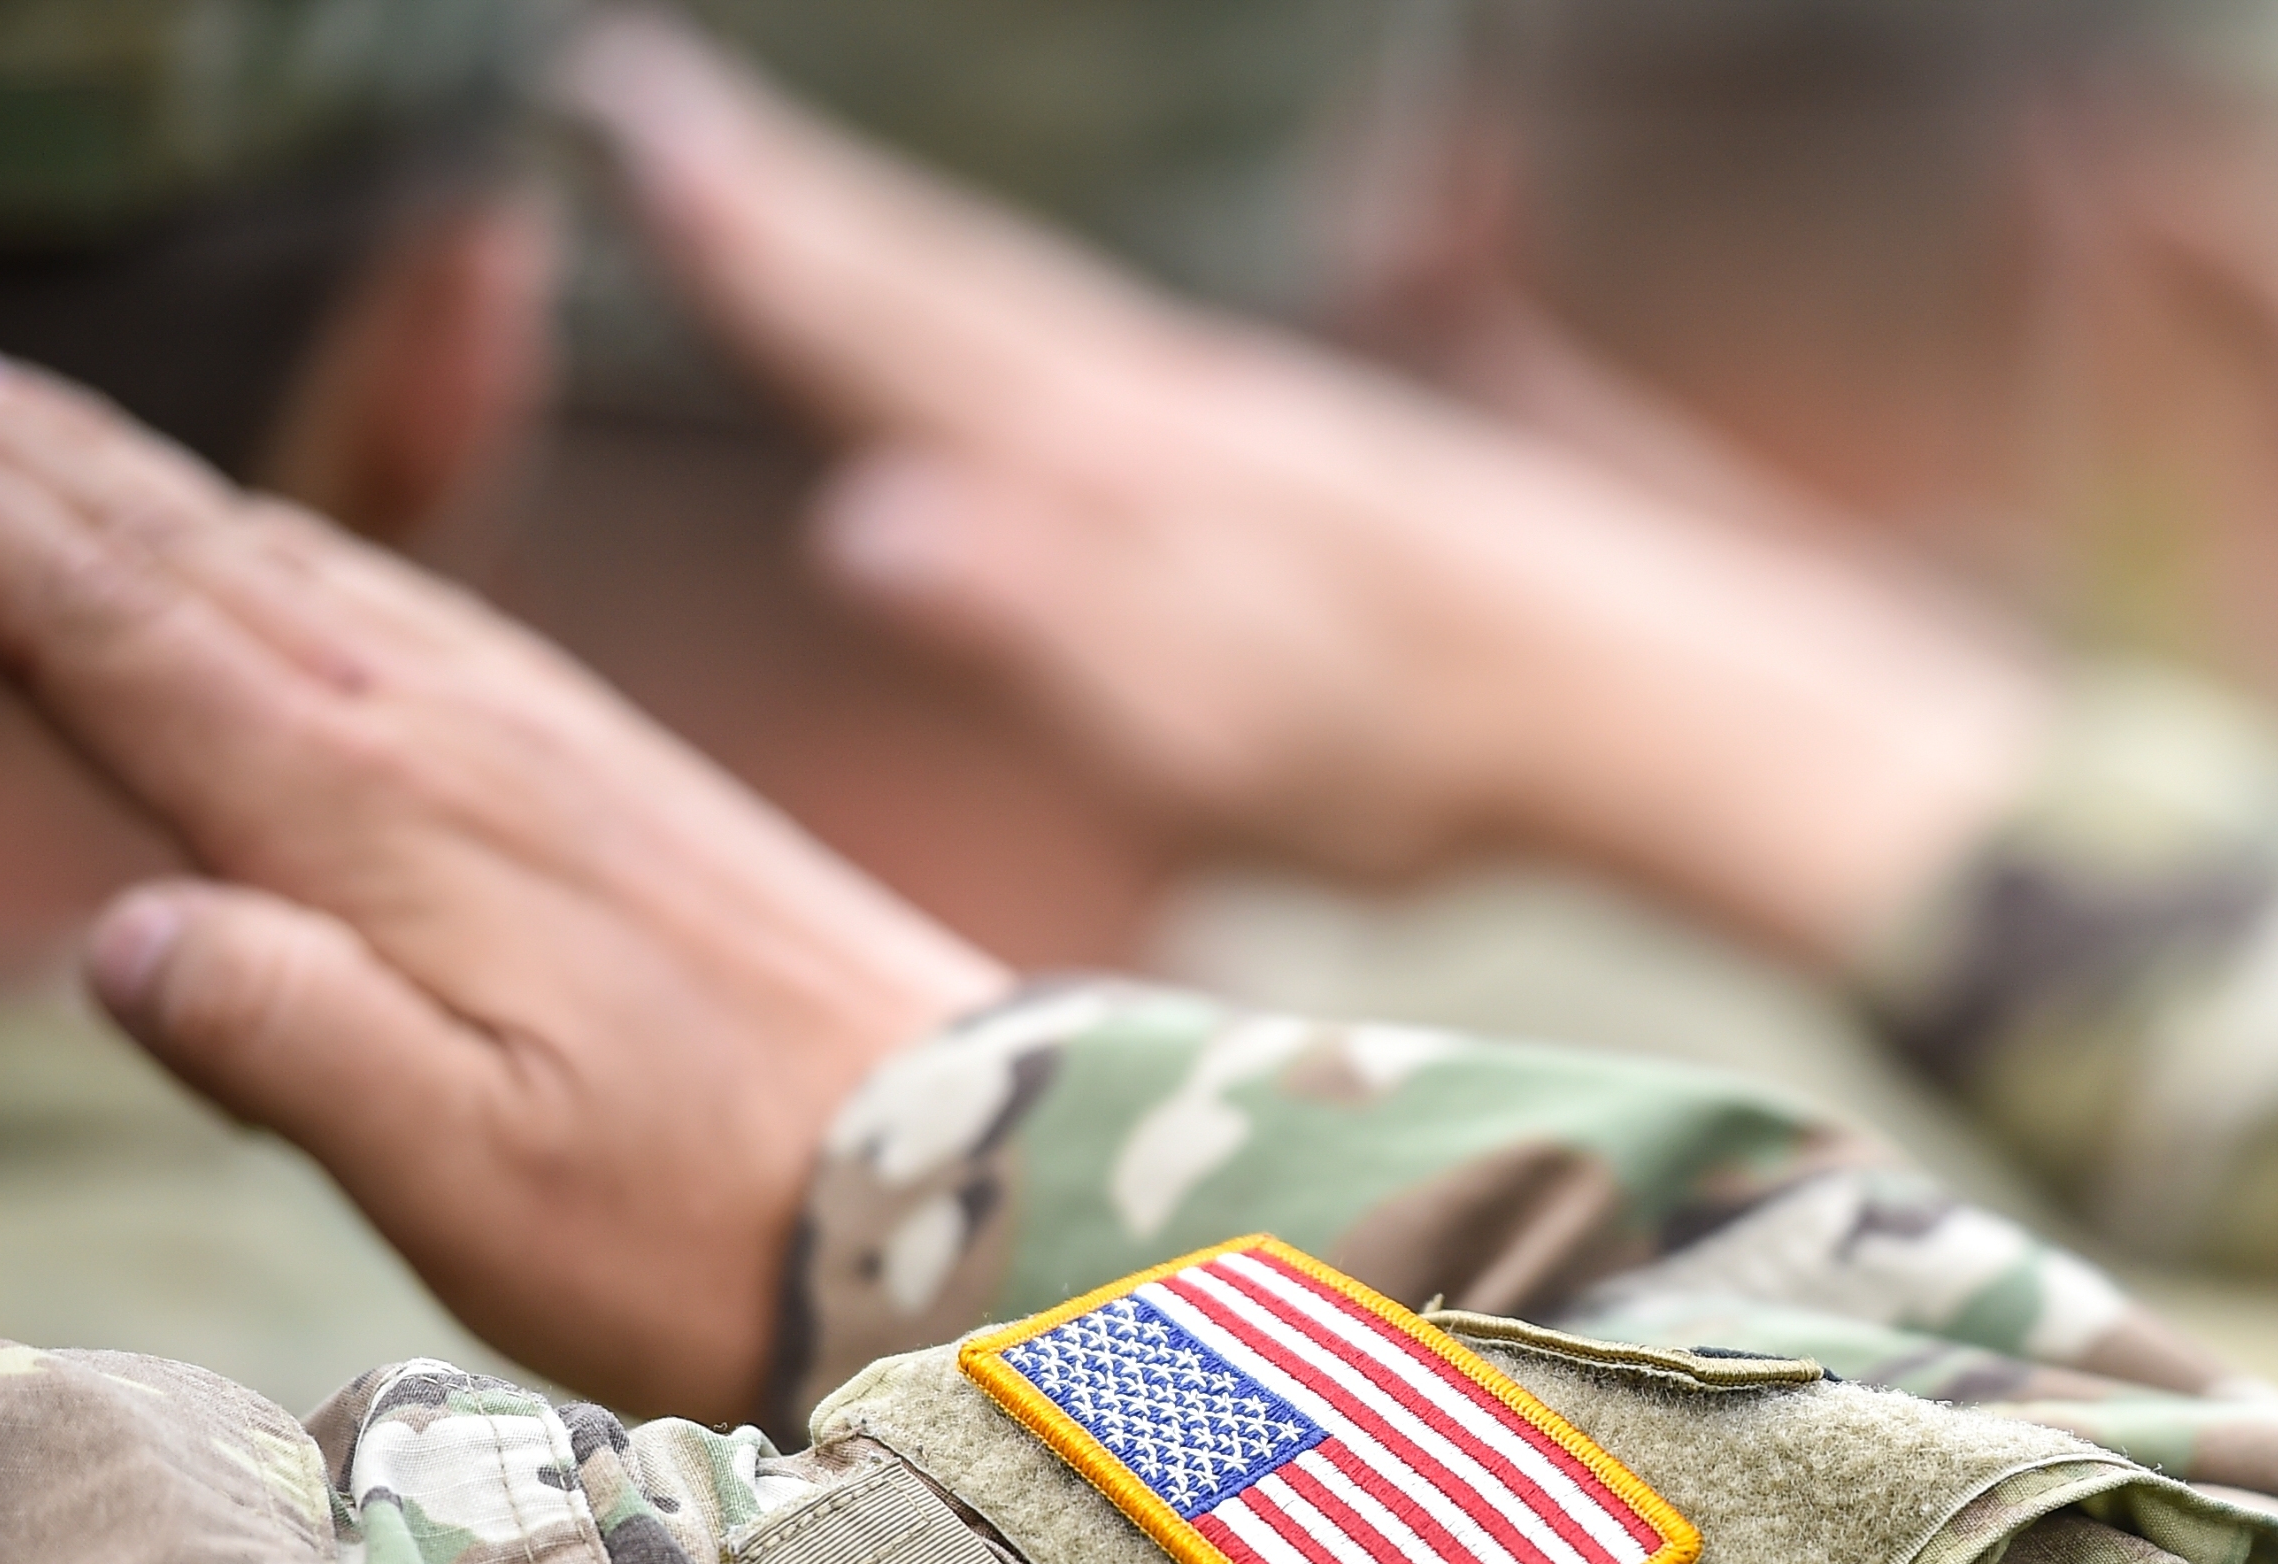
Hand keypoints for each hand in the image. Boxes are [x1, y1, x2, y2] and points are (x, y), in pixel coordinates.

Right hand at [0, 280, 1007, 1421]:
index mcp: (379, 822)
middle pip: (167, 550)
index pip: (104, 628)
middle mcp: (451, 739)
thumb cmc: (716, 1223)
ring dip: (111, 469)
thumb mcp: (478, 1180)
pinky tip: (251, 536)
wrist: (976, 1188)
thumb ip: (293, 1048)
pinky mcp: (608, 771)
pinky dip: (274, 536)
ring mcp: (539, 739)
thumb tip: (120, 936)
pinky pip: (399, 601)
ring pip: (276, 552)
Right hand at [568, 16, 2041, 968]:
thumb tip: (865, 523)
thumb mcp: (1219, 739)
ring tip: (793, 187)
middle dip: (793, 200)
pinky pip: (1119, 349)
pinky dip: (1029, 317)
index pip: (898, 340)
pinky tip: (1031, 340)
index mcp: (1121, 477)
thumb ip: (1044, 630)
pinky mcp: (1320, 454)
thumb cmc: (1430, 754)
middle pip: (949, 281)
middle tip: (645, 95)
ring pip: (1033, 305)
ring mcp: (1251, 418)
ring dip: (902, 241)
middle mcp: (1172, 410)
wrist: (1651, 698)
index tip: (626, 138)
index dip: (757, 252)